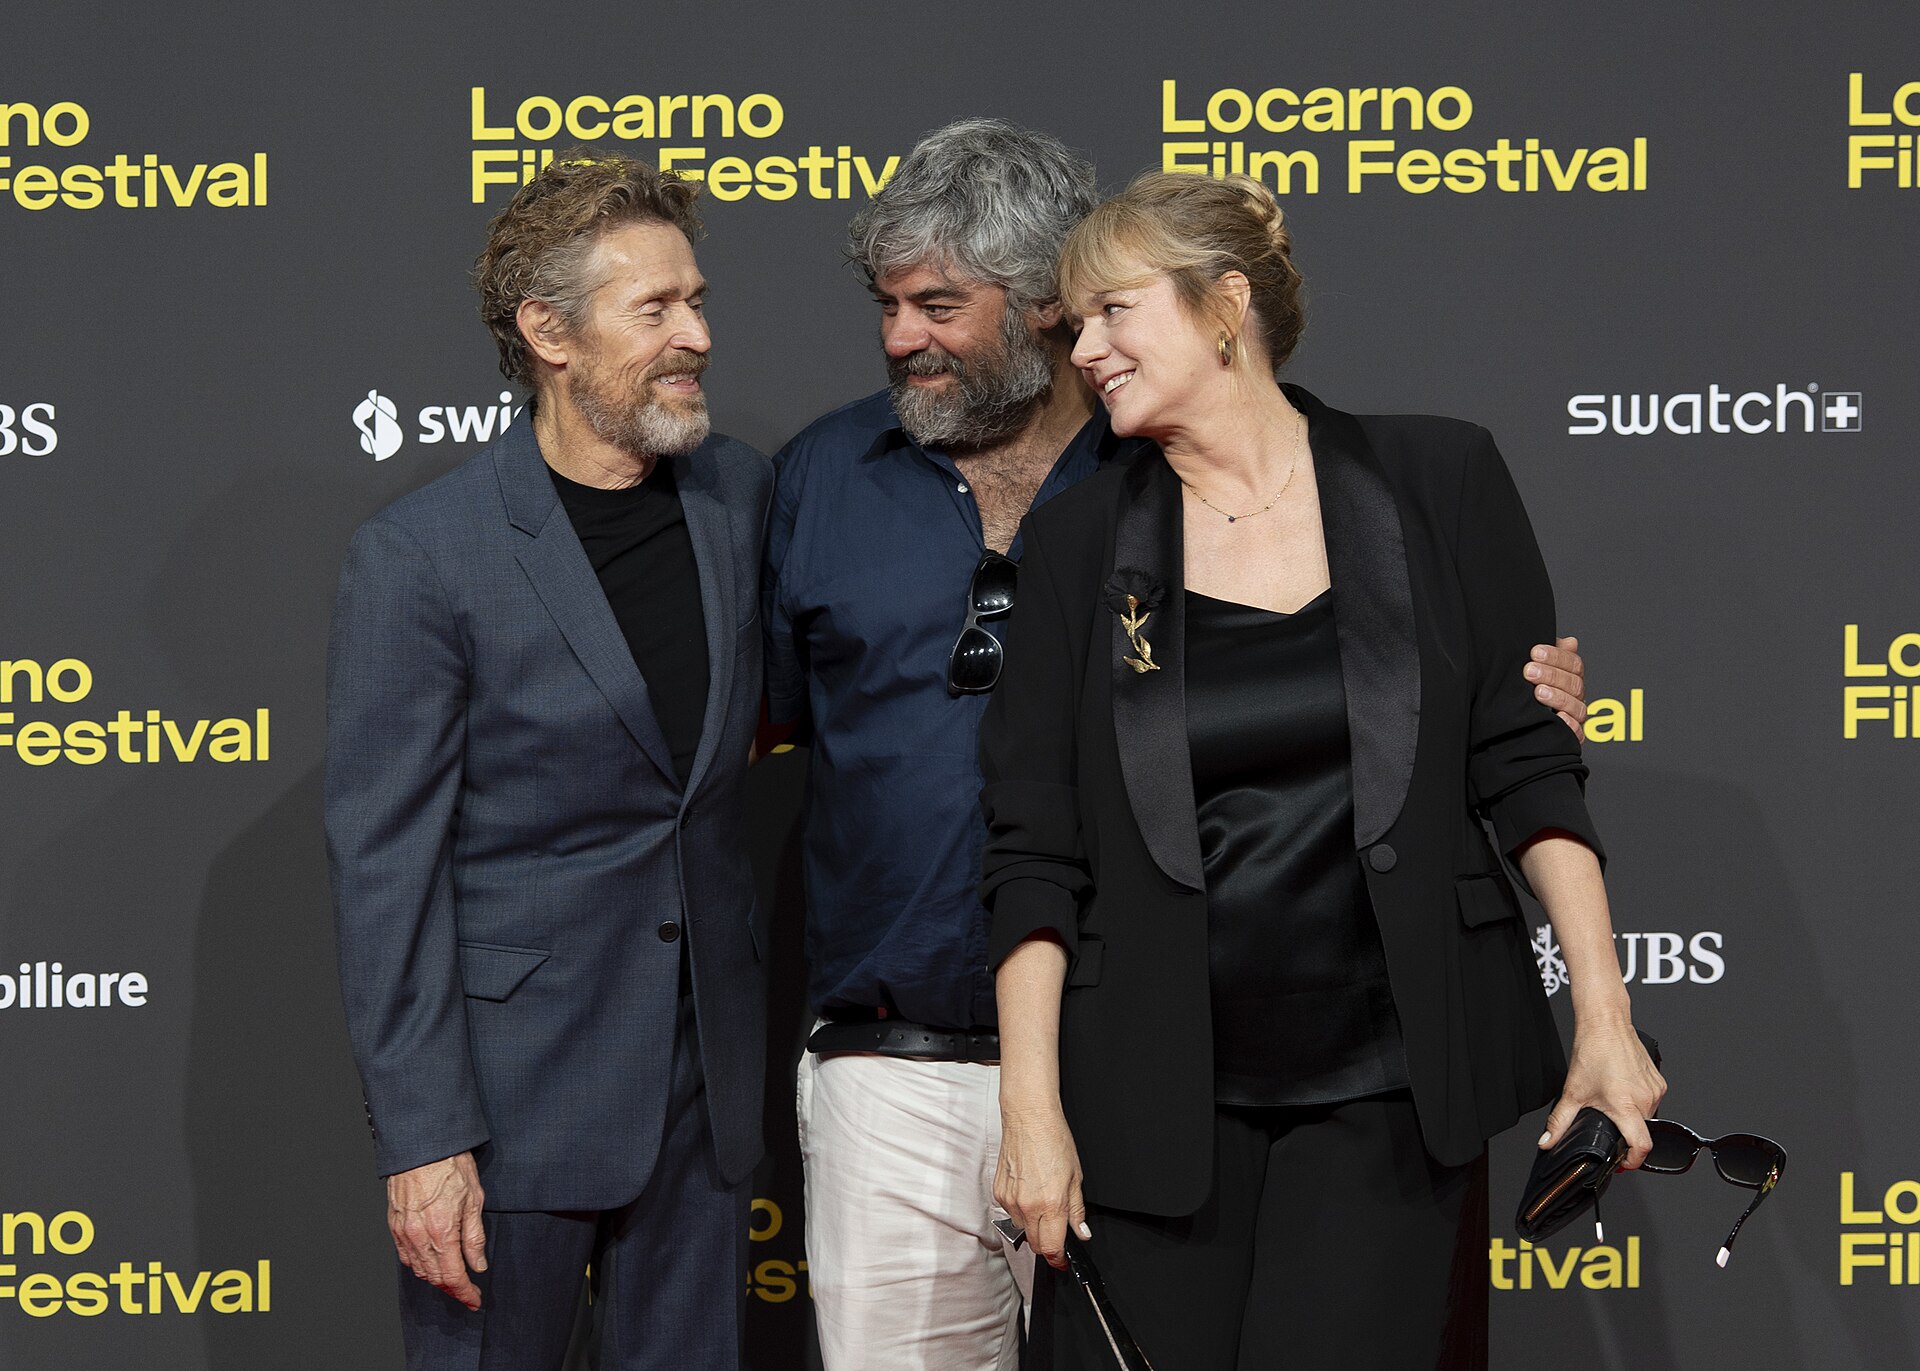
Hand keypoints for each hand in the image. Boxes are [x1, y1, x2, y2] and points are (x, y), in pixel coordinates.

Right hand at [387, 1151, 487, 1309]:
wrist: (422, 1145)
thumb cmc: (451, 1165)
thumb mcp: (474, 1199)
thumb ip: (474, 1237)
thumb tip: (477, 1265)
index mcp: (441, 1232)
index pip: (452, 1277)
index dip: (465, 1293)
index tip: (475, 1300)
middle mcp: (418, 1237)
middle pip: (434, 1278)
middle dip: (452, 1289)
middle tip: (468, 1291)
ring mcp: (403, 1232)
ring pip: (418, 1269)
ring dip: (435, 1279)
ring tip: (453, 1278)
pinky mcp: (394, 1225)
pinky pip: (405, 1256)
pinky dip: (418, 1265)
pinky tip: (430, 1262)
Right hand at [995, 1100, 1087, 1269]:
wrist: (1029, 1118)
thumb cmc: (1054, 1140)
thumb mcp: (1076, 1178)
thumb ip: (1077, 1211)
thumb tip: (1082, 1233)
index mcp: (1051, 1204)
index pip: (1051, 1248)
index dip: (1058, 1259)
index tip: (1062, 1261)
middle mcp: (1027, 1206)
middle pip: (1035, 1244)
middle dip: (1047, 1244)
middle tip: (1057, 1231)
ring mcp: (1010, 1200)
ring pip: (1022, 1229)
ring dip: (1033, 1225)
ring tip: (1042, 1200)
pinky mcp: (998, 1192)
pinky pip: (1010, 1213)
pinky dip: (1021, 1210)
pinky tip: (1029, 1190)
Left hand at [1526, 636, 1587, 735]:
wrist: (1514, 724)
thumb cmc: (1526, 687)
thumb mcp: (1534, 668)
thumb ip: (1546, 655)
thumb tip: (1570, 642)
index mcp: (1570, 677)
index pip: (1573, 663)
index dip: (1556, 656)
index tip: (1535, 652)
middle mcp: (1575, 696)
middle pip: (1574, 683)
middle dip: (1551, 675)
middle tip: (1529, 671)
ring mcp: (1575, 716)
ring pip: (1577, 706)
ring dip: (1558, 697)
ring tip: (1538, 692)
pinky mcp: (1571, 736)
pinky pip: (1577, 733)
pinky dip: (1570, 725)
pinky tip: (1559, 717)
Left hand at [1538, 1018, 1666, 1168]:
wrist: (1606, 1024)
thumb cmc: (1593, 1052)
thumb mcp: (1572, 1092)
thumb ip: (1559, 1122)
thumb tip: (1547, 1142)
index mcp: (1627, 1106)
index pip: (1642, 1147)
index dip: (1632, 1161)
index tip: (1622, 1163)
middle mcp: (1646, 1100)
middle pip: (1641, 1131)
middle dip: (1624, 1133)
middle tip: (1607, 1123)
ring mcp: (1655, 1090)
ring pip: (1647, 1116)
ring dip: (1631, 1116)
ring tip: (1612, 1101)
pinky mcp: (1659, 1081)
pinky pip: (1651, 1100)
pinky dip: (1638, 1101)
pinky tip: (1622, 1090)